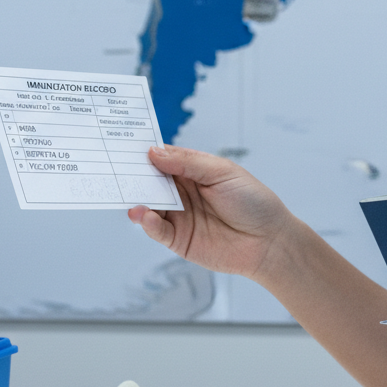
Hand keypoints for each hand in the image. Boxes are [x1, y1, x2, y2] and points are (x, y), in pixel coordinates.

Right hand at [127, 146, 302, 279]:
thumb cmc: (253, 201)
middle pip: (151, 180)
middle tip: (117, 169)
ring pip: (149, 204)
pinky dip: (147, 222)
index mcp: (192, 170)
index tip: (126, 145)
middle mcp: (182, 192)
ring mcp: (178, 216)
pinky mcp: (178, 239)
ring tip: (129, 194)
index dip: (146, 152)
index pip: (163, 157)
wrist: (269, 241)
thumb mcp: (222, 172)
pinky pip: (156, 230)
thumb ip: (188, 163)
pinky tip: (144, 215)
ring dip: (137, 199)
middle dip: (135, 175)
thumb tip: (154, 153)